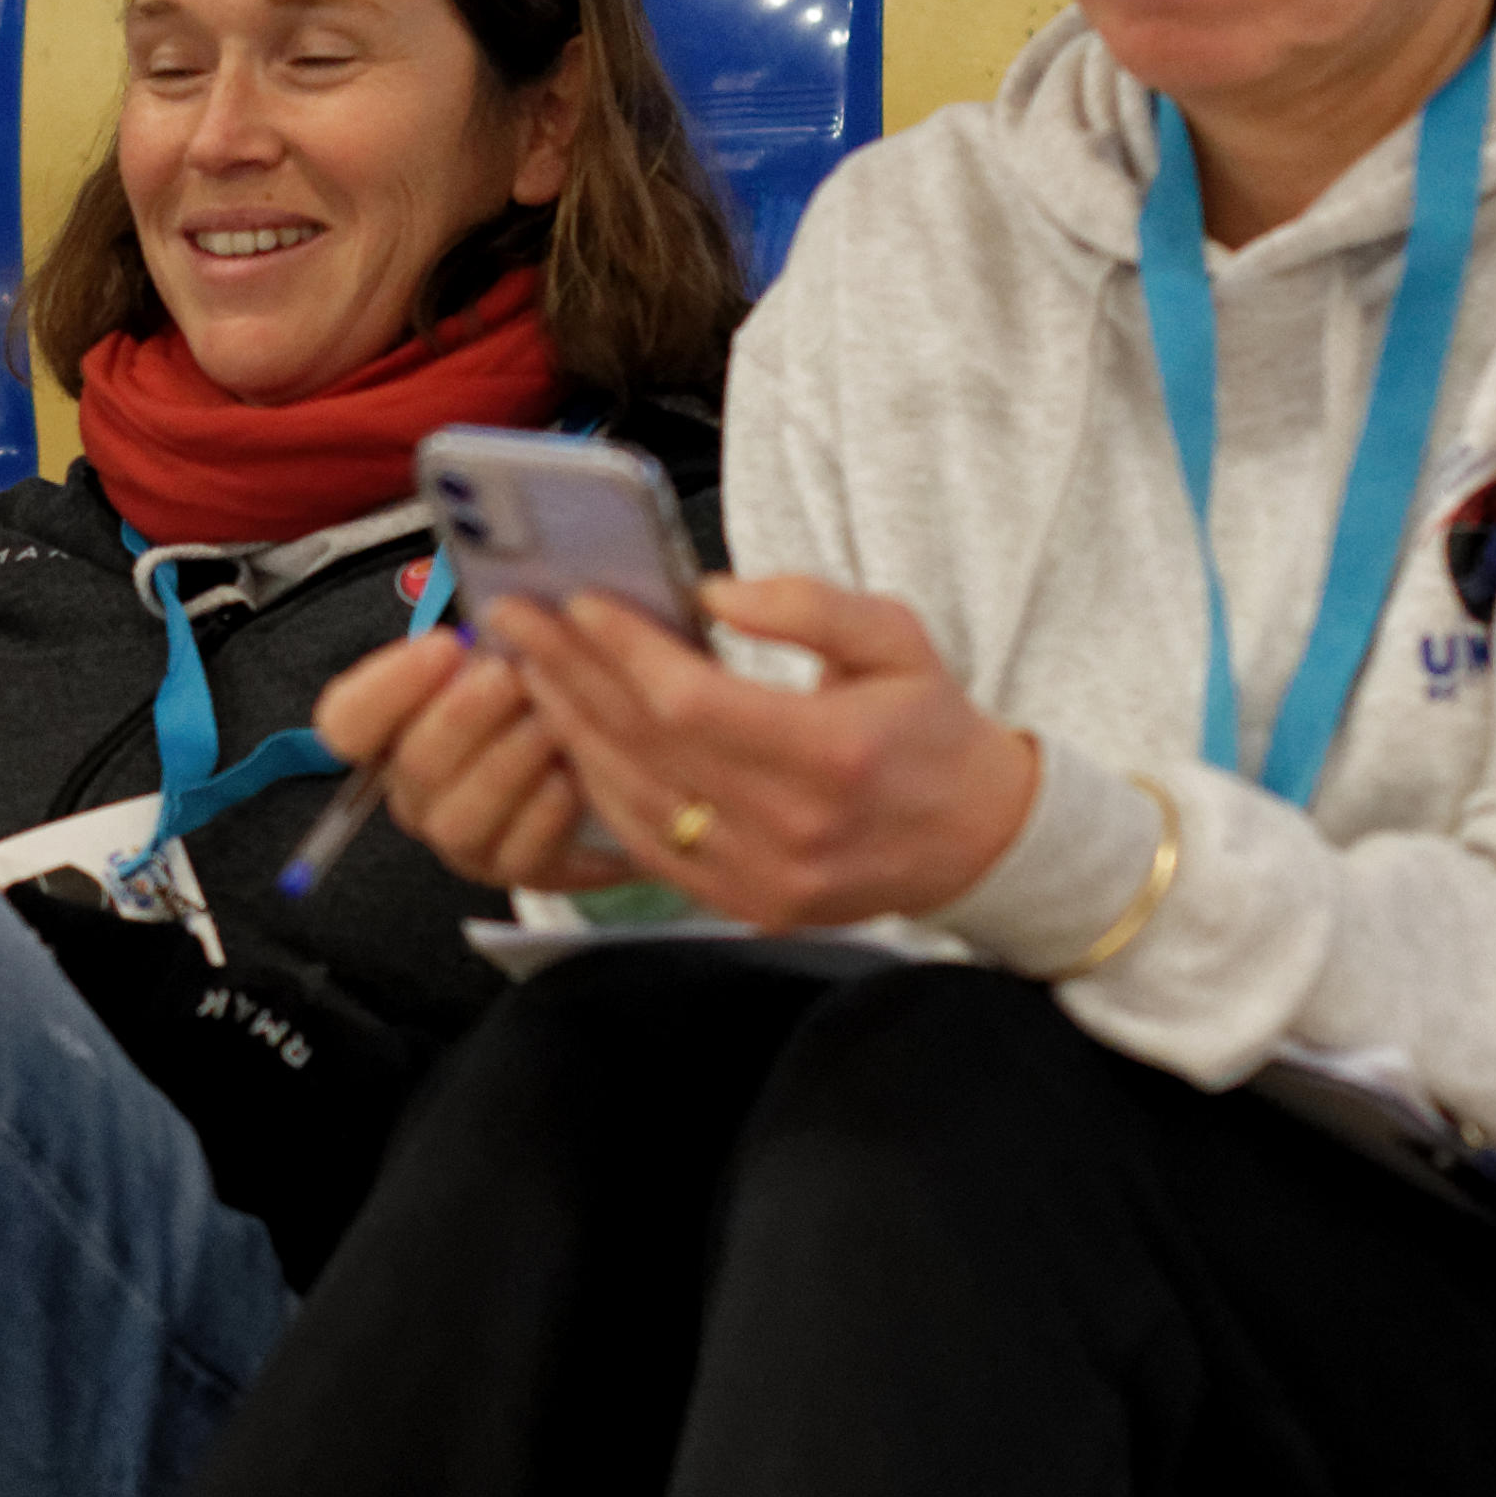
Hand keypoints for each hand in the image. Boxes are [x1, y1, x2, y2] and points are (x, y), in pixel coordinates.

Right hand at [313, 619, 615, 894]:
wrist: (596, 763)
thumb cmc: (537, 695)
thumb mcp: (507, 650)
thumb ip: (483, 631)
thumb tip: (490, 596)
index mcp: (394, 730)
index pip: (347, 720)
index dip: (386, 686)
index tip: (445, 647)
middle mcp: (414, 789)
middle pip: (414, 764)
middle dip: (464, 716)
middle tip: (510, 676)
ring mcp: (459, 836)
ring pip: (460, 816)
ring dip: (506, 764)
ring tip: (550, 724)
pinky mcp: (511, 869)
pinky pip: (517, 852)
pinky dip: (545, 813)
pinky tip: (573, 777)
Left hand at [477, 573, 1044, 933]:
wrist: (978, 842)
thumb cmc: (931, 729)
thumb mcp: (896, 638)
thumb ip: (807, 605)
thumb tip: (712, 591)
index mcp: (831, 755)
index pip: (693, 701)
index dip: (624, 652)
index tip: (577, 603)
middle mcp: (790, 826)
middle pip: (646, 746)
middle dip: (570, 675)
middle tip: (517, 621)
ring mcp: (762, 877)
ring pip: (632, 800)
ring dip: (569, 731)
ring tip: (526, 672)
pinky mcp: (744, 904)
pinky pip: (646, 847)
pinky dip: (598, 790)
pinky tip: (569, 741)